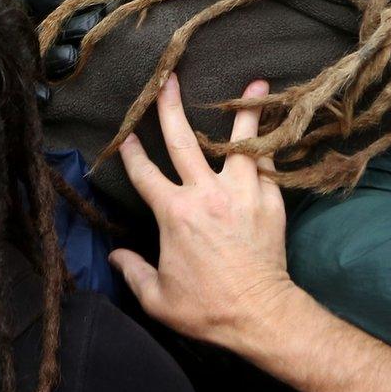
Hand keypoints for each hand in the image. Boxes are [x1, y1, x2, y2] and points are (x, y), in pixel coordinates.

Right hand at [110, 77, 297, 349]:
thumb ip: (133, 272)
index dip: (131, 152)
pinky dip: (269, 145)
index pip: (145, 174)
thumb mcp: (158, 299)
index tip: (126, 134)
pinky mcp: (271, 200)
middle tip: (169, 76)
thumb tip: (115, 257)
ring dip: (245, 111)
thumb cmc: (207, 309)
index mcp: (175, 213)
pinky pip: (268, 164)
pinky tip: (275, 128)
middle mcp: (207, 194)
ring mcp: (242, 193)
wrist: (260, 315)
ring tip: (254, 83)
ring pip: (240, 142)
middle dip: (172, 106)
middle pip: (184, 140)